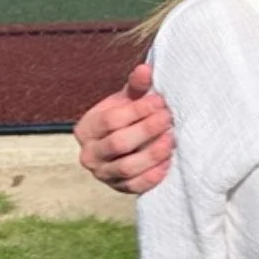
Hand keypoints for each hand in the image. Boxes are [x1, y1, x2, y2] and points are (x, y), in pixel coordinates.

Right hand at [74, 63, 175, 192]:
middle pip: (118, 143)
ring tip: (171, 139)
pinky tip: (168, 162)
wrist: (126, 144)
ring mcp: (102, 175)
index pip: (110, 120)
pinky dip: (152, 176)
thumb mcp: (128, 100)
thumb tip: (146, 70)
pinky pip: (135, 186)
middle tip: (168, 118)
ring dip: (152, 153)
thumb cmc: (127, 117)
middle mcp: (89, 154)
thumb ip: (136, 86)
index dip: (137, 110)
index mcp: (86, 129)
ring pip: (126, 168)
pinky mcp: (119, 189)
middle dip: (146, 130)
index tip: (160, 101)